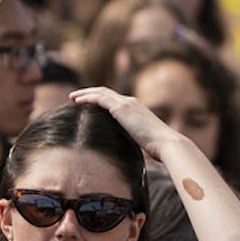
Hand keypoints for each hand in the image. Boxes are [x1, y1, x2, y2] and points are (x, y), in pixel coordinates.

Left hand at [69, 86, 184, 161]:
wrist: (166, 143)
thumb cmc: (158, 147)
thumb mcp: (142, 140)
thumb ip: (133, 138)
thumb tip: (126, 148)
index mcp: (136, 108)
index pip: (114, 99)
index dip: (100, 99)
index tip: (88, 103)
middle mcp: (131, 101)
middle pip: (105, 92)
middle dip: (90, 93)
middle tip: (76, 97)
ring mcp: (126, 103)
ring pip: (100, 92)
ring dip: (85, 93)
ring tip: (73, 97)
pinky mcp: (121, 108)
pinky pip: (100, 98)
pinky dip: (87, 98)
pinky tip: (77, 102)